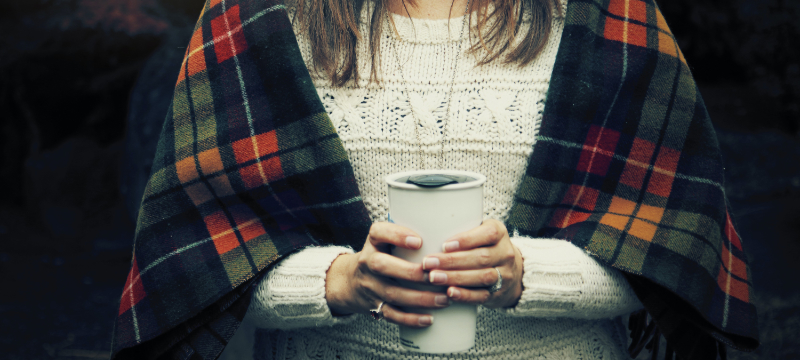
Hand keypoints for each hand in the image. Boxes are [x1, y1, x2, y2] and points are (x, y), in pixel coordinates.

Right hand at [325, 222, 448, 326]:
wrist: (350, 281)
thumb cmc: (381, 255)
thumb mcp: (385, 239)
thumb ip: (407, 234)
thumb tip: (447, 228)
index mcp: (373, 242)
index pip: (378, 232)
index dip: (397, 235)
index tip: (419, 241)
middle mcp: (367, 262)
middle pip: (383, 266)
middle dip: (411, 272)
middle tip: (437, 275)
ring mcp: (370, 286)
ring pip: (392, 293)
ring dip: (420, 298)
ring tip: (445, 298)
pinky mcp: (374, 305)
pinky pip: (392, 315)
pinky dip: (411, 319)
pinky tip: (429, 319)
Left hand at [421, 219, 522, 307]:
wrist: (511, 272)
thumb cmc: (485, 247)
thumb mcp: (481, 233)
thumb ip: (463, 232)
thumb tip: (432, 233)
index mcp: (499, 233)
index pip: (488, 234)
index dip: (466, 240)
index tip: (444, 245)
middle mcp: (505, 254)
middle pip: (480, 258)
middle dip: (452, 261)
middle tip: (429, 263)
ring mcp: (504, 275)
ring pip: (482, 277)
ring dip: (455, 278)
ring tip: (434, 277)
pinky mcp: (498, 293)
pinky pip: (482, 295)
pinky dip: (465, 295)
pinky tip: (449, 292)